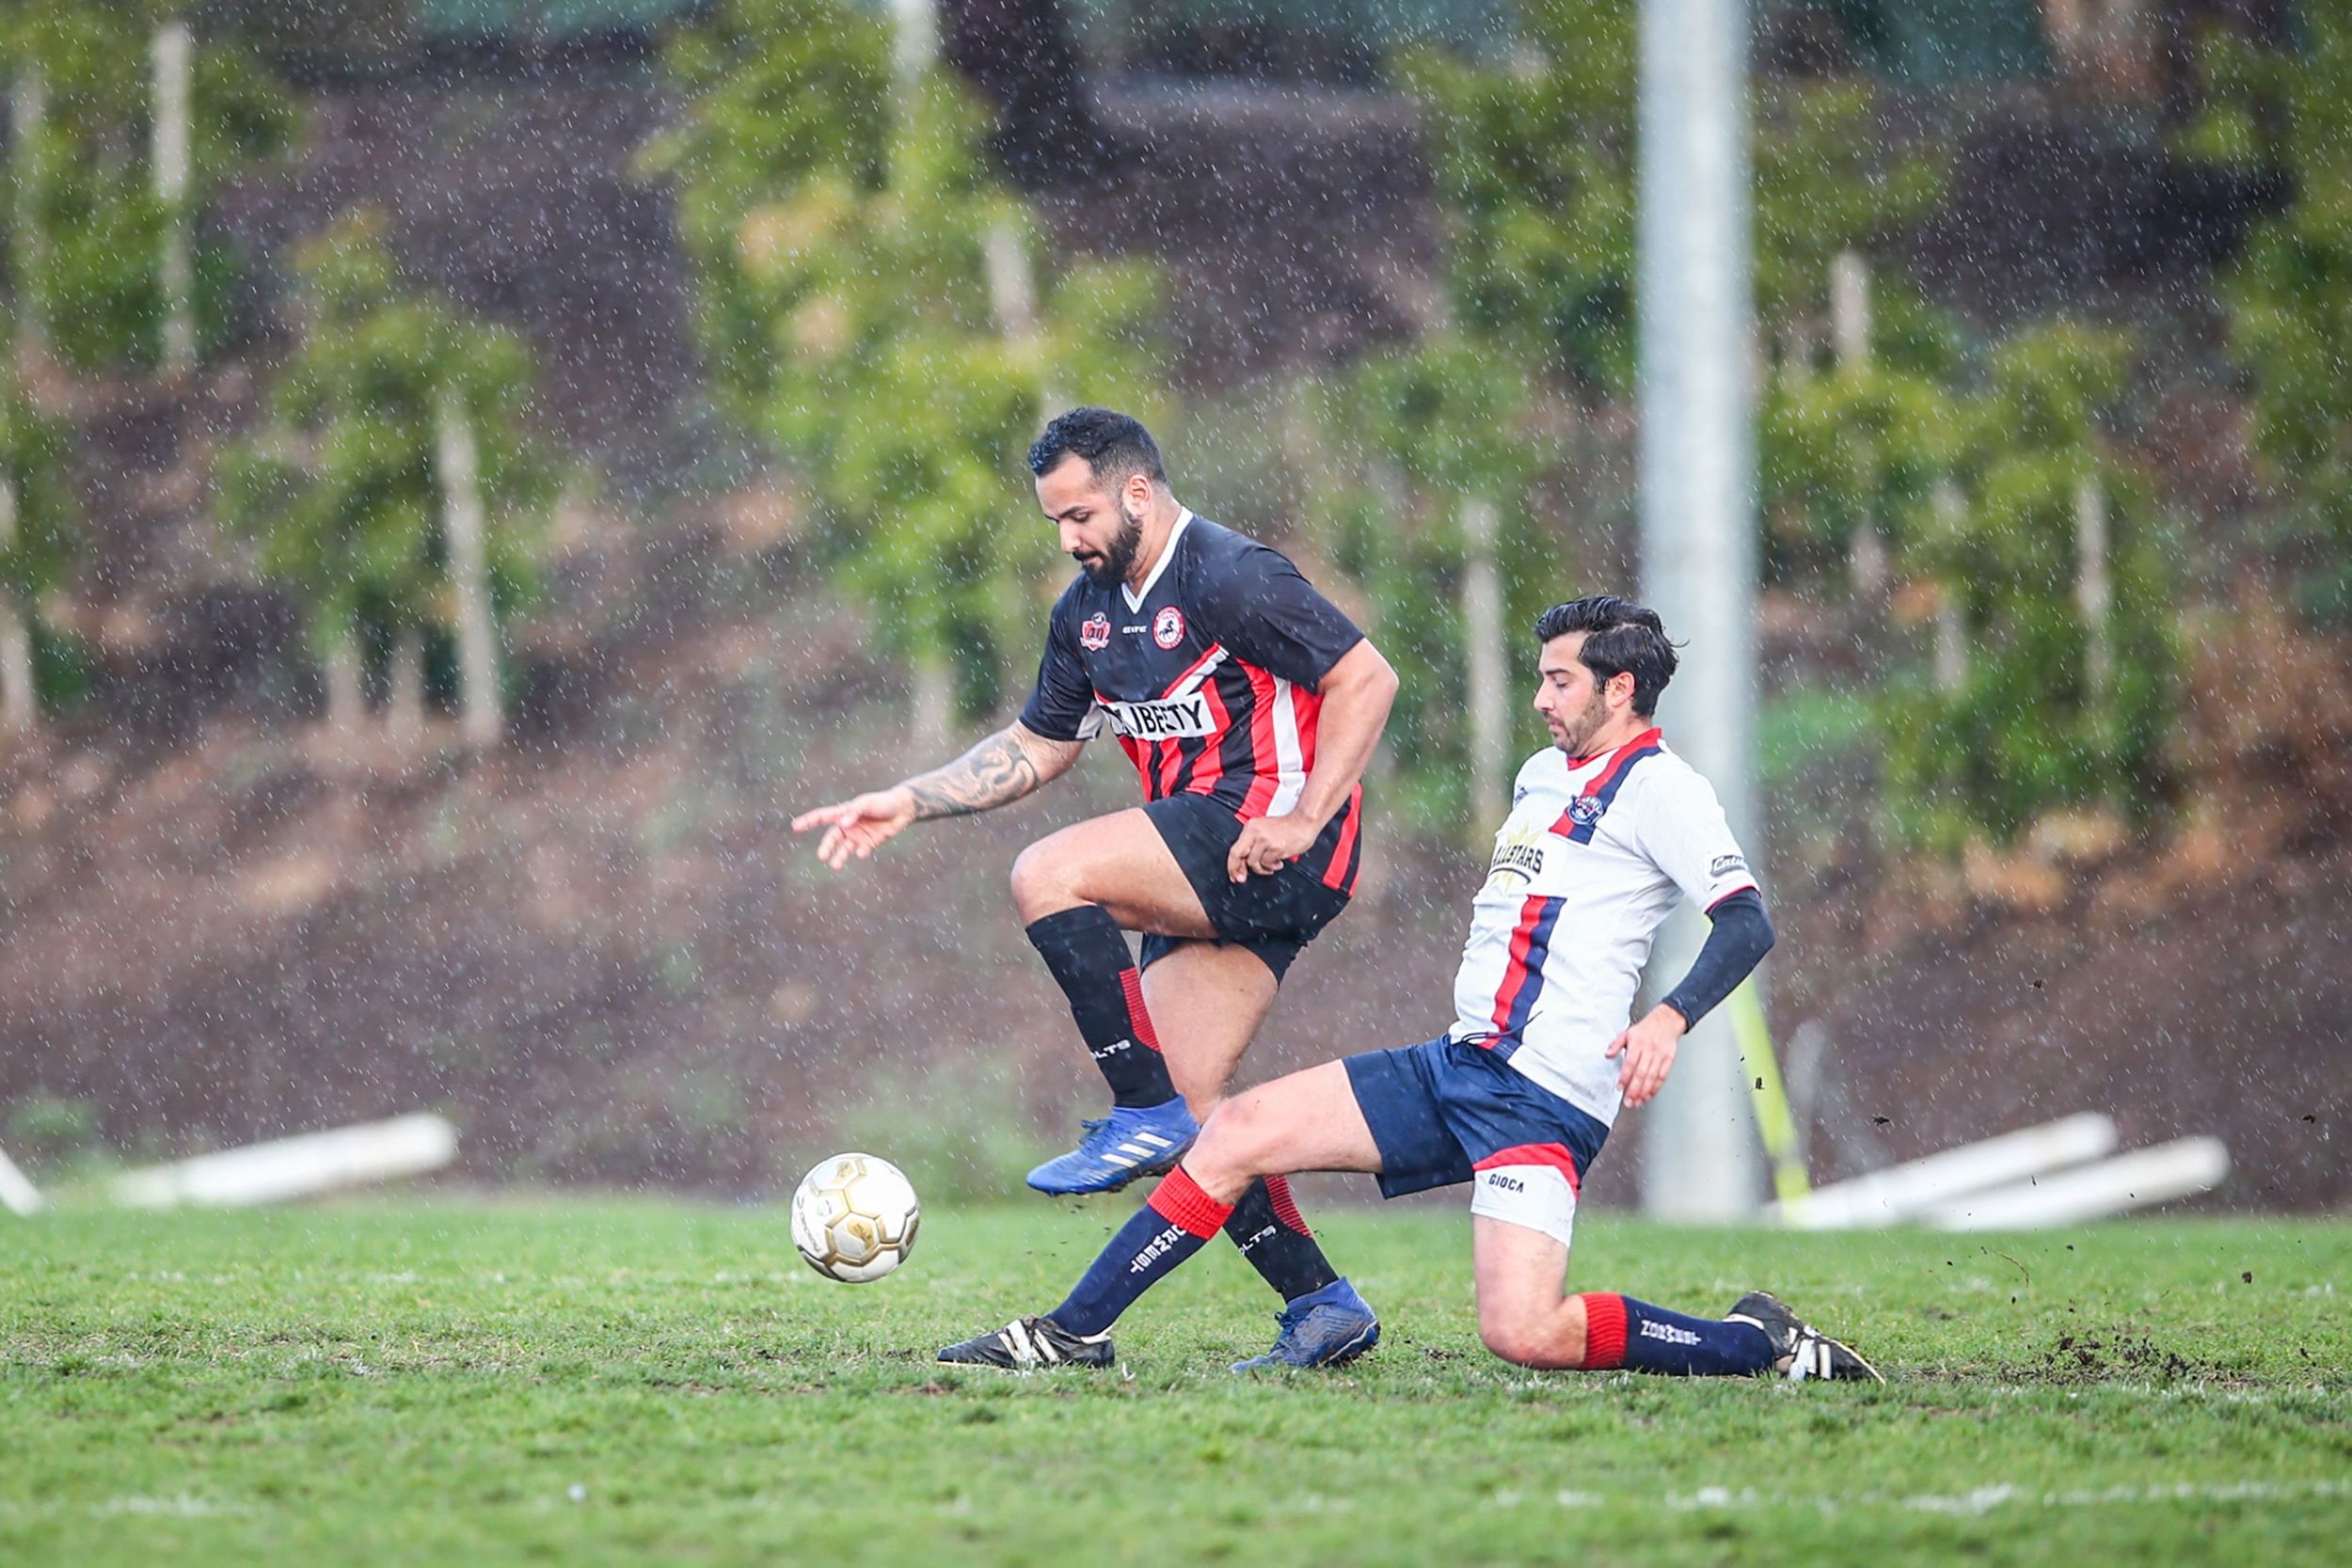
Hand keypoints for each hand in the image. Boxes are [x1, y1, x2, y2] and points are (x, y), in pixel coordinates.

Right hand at [790, 786, 916, 870]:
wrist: (902, 809)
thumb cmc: (882, 802)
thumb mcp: (866, 804)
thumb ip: (854, 812)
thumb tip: (842, 824)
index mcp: (843, 813)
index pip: (822, 817)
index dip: (808, 821)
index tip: (795, 827)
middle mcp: (848, 826)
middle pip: (832, 838)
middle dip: (826, 847)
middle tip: (822, 857)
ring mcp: (858, 836)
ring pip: (844, 849)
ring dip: (839, 857)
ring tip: (835, 865)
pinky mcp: (869, 844)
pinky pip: (862, 851)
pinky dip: (861, 852)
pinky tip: (862, 851)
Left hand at [1226, 810, 1319, 882]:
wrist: (1304, 822)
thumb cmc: (1287, 826)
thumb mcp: (1264, 830)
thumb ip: (1253, 844)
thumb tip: (1243, 863)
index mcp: (1251, 827)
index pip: (1235, 849)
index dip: (1232, 865)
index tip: (1233, 874)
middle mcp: (1256, 833)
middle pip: (1239, 855)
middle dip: (1238, 870)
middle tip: (1241, 878)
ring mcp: (1266, 840)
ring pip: (1254, 862)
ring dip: (1261, 868)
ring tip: (1270, 866)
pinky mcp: (1276, 848)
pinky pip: (1267, 863)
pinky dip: (1272, 866)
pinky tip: (1278, 863)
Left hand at [1605, 1004, 1688, 1108]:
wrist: (1667, 1021)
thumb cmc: (1646, 1029)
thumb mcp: (1627, 1032)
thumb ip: (1616, 1044)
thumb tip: (1607, 1054)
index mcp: (1637, 1043)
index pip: (1630, 1063)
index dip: (1625, 1077)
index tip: (1620, 1087)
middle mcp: (1649, 1050)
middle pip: (1642, 1073)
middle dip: (1634, 1089)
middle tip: (1628, 1101)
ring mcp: (1660, 1055)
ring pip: (1652, 1077)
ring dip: (1644, 1092)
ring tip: (1637, 1101)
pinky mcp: (1669, 1060)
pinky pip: (1663, 1076)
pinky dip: (1656, 1088)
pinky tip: (1649, 1095)